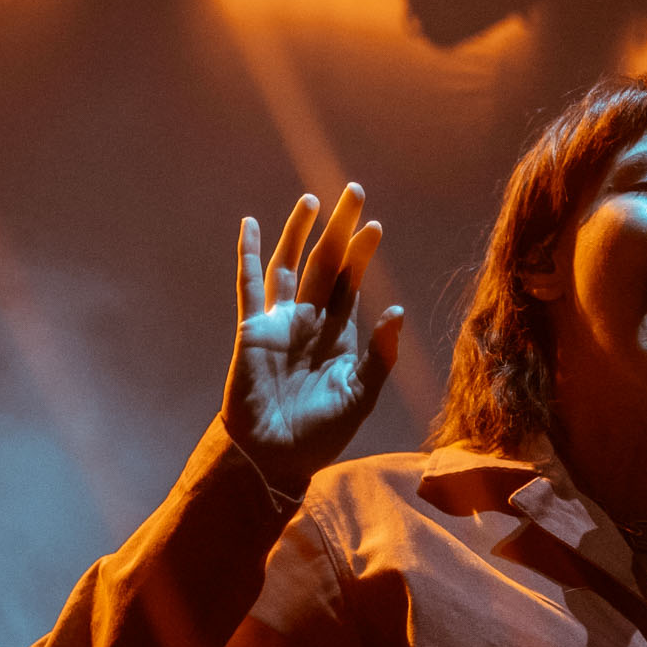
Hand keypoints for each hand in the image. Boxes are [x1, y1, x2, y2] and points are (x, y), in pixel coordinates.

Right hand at [223, 184, 400, 498]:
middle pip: (326, 262)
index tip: (375, 226)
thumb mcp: (361, 394)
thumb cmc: (322, 431)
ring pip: (290, 265)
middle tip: (354, 191)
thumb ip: (381, 354)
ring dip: (299, 232)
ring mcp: (280, 321)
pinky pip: (249, 285)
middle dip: (340, 229)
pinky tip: (252, 225)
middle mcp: (310, 320)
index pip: (351, 282)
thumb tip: (397, 312)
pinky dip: (250, 255)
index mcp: (340, 334)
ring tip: (312, 200)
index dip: (363, 254)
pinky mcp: (253, 328)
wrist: (278, 456)